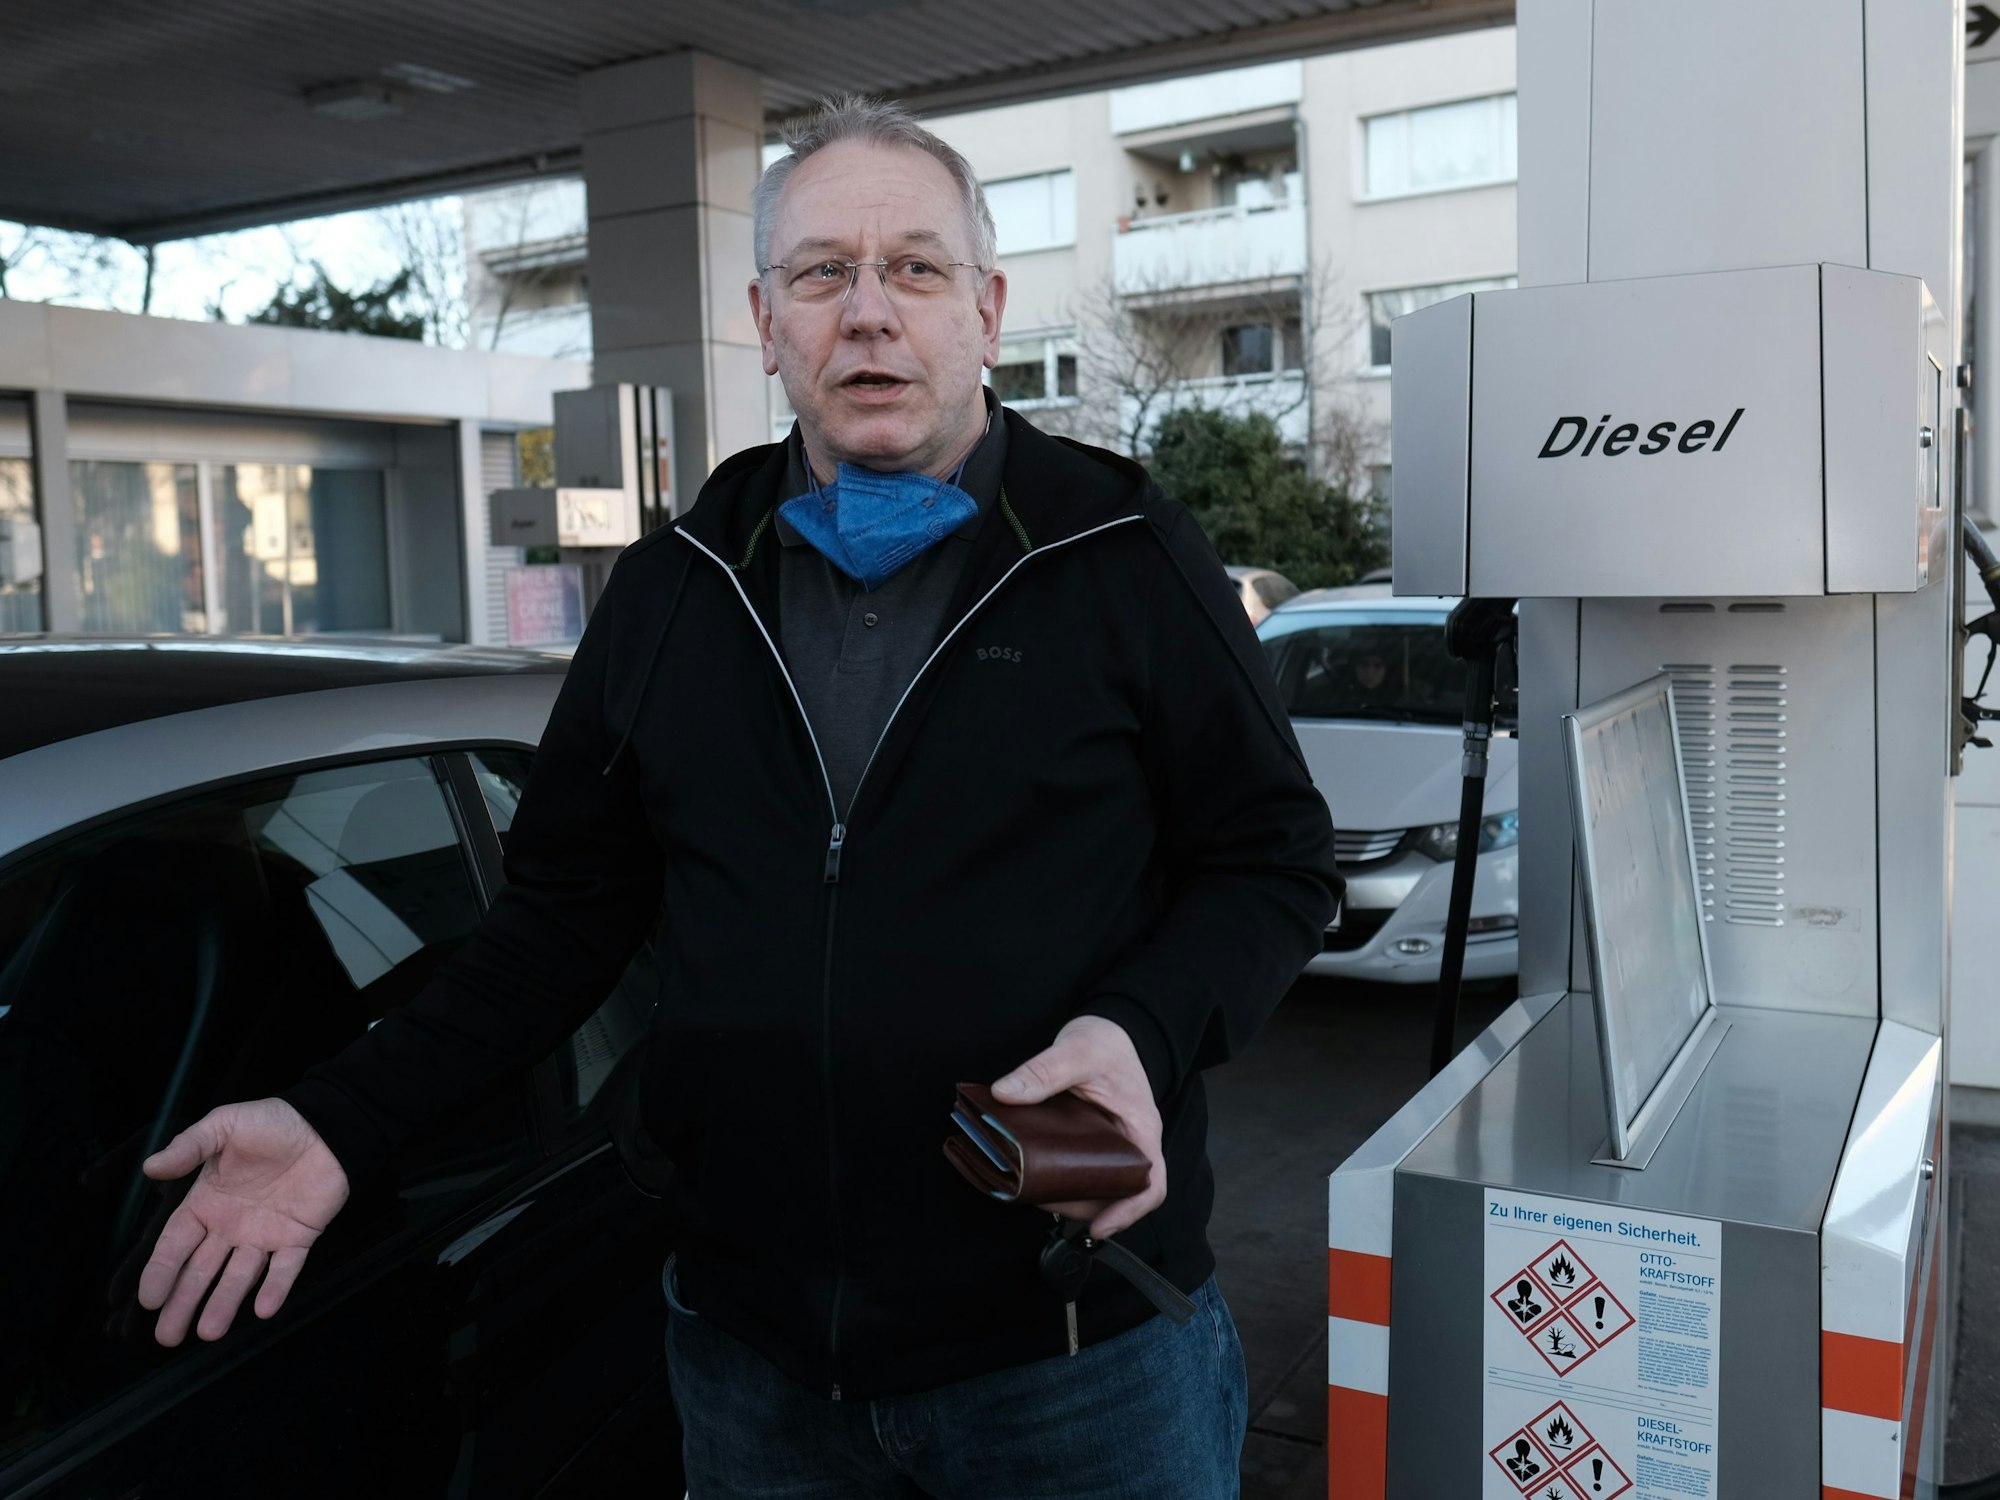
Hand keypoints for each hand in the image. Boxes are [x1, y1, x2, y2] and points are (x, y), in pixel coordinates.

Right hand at [137, 1098, 349, 1345]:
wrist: (328, 1125)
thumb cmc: (273, 1123)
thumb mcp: (225, 1125)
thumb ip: (189, 1146)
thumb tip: (150, 1167)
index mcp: (207, 1202)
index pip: (176, 1244)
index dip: (161, 1272)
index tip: (148, 1300)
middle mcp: (231, 1226)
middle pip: (201, 1271)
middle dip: (183, 1302)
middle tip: (167, 1336)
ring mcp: (264, 1235)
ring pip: (239, 1276)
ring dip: (225, 1303)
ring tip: (209, 1332)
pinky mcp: (298, 1237)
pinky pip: (285, 1268)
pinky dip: (275, 1288)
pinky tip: (264, 1309)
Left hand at [992, 1016, 1164, 1238]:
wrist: (1110, 1030)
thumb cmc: (1103, 1042)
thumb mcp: (1074, 1051)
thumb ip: (1042, 1071)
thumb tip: (1006, 1093)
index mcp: (1141, 1127)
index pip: (1150, 1183)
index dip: (1128, 1212)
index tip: (1099, 1229)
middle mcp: (1135, 1142)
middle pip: (1121, 1193)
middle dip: (1086, 1207)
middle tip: (1047, 1202)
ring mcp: (1118, 1145)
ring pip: (1104, 1186)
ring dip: (1075, 1196)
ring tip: (1038, 1192)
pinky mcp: (1099, 1143)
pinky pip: (1090, 1171)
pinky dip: (1069, 1179)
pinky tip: (1041, 1176)